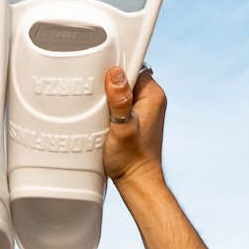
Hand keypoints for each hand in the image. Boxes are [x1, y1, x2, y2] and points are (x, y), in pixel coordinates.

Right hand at [102, 65, 165, 195]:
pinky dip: (108, 104)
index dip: (116, 65)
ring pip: (121, 88)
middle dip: (109, 81)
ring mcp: (143, 108)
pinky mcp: (134, 117)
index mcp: (153, 95)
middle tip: (95, 92)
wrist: (136, 183)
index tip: (101, 70)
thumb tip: (116, 74)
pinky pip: (119, 100)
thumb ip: (120, 101)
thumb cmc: (132, 161)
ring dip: (107, 94)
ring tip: (97, 107)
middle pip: (125, 75)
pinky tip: (100, 115)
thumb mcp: (122, 129)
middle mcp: (151, 99)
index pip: (134, 65)